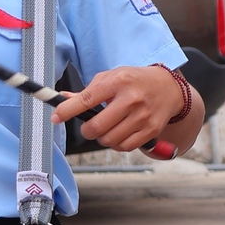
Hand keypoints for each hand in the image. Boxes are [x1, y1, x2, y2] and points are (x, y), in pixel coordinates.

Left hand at [53, 65, 181, 151]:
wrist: (168, 88)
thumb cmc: (135, 81)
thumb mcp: (112, 77)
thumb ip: (88, 91)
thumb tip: (63, 100)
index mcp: (118, 81)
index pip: (87, 99)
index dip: (67, 110)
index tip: (56, 117)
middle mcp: (131, 99)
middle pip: (96, 126)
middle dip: (86, 130)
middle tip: (89, 126)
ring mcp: (143, 116)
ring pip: (109, 140)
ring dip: (102, 138)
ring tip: (108, 128)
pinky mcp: (151, 130)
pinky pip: (124, 147)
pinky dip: (116, 144)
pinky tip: (119, 133)